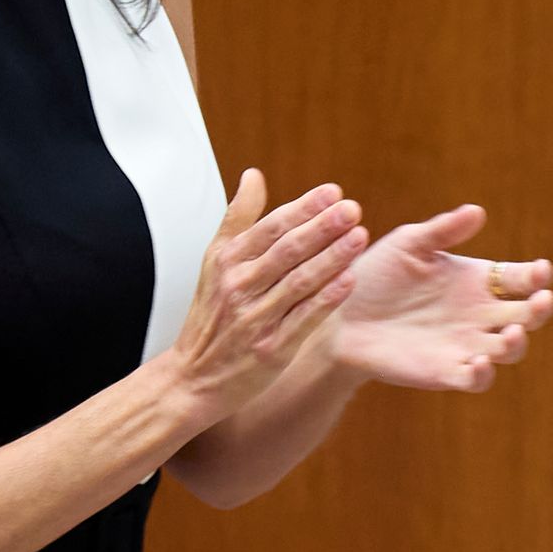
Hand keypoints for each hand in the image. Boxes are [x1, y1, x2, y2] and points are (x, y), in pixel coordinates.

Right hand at [174, 170, 368, 421]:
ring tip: (359, 236)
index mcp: (227, 261)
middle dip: (322, 227)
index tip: (332, 191)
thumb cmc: (210, 315)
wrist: (193, 377)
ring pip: (299, 282)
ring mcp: (254, 318)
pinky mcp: (271, 349)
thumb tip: (254, 174)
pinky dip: (327, 299)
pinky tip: (349, 280)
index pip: (269, 226)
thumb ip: (238, 217)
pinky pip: (304, 319)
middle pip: (286, 250)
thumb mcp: (214, 261)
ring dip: (332, 258)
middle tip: (351, 208)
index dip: (303, 208)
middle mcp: (239, 286)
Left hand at [327, 203, 552, 391]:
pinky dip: (482, 373)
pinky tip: (477, 361)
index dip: (536, 275)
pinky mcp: (445, 371)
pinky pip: (475, 378)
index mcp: (475, 280)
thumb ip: (442, 230)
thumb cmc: (375, 274)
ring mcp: (465, 344)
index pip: (520, 278)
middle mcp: (478, 313)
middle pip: (527, 315)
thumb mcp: (407, 244)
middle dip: (540, 308)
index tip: (541, 270)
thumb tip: (478, 211)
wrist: (339, 314)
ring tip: (511, 332)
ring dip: (516, 343)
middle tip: (542, 299)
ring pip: (509, 349)